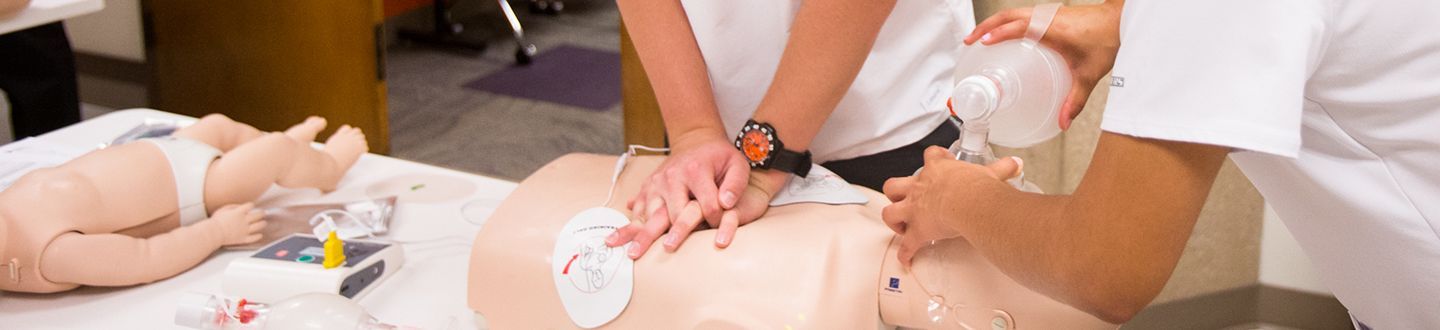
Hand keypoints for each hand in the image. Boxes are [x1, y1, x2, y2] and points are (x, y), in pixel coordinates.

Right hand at [207, 203, 266, 245]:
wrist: (213, 233)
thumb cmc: (216, 221)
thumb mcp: (223, 209)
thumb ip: (233, 206)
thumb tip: (241, 206)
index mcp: (239, 212)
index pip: (250, 206)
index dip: (251, 205)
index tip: (251, 206)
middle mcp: (244, 221)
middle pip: (258, 215)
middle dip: (262, 213)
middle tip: (263, 213)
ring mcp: (245, 230)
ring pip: (259, 226)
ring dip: (263, 223)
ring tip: (264, 222)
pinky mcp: (243, 239)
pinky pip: (254, 238)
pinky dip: (258, 236)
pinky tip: (260, 235)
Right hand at [606, 130, 749, 258]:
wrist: (696, 141)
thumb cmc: (719, 157)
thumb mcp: (737, 164)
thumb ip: (736, 184)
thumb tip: (726, 204)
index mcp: (696, 170)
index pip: (707, 205)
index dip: (716, 220)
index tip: (720, 229)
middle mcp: (672, 177)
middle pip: (674, 213)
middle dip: (674, 233)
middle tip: (669, 250)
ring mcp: (657, 183)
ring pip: (651, 214)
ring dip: (642, 233)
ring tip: (633, 252)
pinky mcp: (647, 187)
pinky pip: (638, 209)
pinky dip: (630, 225)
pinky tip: (618, 240)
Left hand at [881, 147, 1022, 267]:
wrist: (969, 202)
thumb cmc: (977, 188)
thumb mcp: (991, 173)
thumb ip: (1002, 168)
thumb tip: (1016, 163)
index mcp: (937, 170)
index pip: (931, 156)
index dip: (934, 158)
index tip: (939, 161)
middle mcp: (920, 188)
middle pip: (894, 186)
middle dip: (896, 193)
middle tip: (905, 198)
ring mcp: (915, 210)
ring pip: (890, 212)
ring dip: (894, 220)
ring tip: (901, 226)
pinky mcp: (918, 231)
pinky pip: (907, 245)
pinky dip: (906, 253)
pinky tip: (906, 260)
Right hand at [964, 1, 1121, 129]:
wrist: (1120, 21)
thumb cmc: (1107, 40)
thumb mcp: (1089, 75)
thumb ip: (1075, 100)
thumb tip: (1063, 122)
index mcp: (1052, 29)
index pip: (1017, 26)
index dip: (998, 33)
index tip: (982, 43)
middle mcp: (1047, 17)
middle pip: (1007, 15)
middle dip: (985, 26)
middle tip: (970, 41)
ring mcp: (1048, 13)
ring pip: (1013, 12)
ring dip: (994, 22)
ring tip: (981, 37)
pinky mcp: (1052, 14)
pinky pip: (1023, 15)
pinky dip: (1008, 22)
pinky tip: (1005, 35)